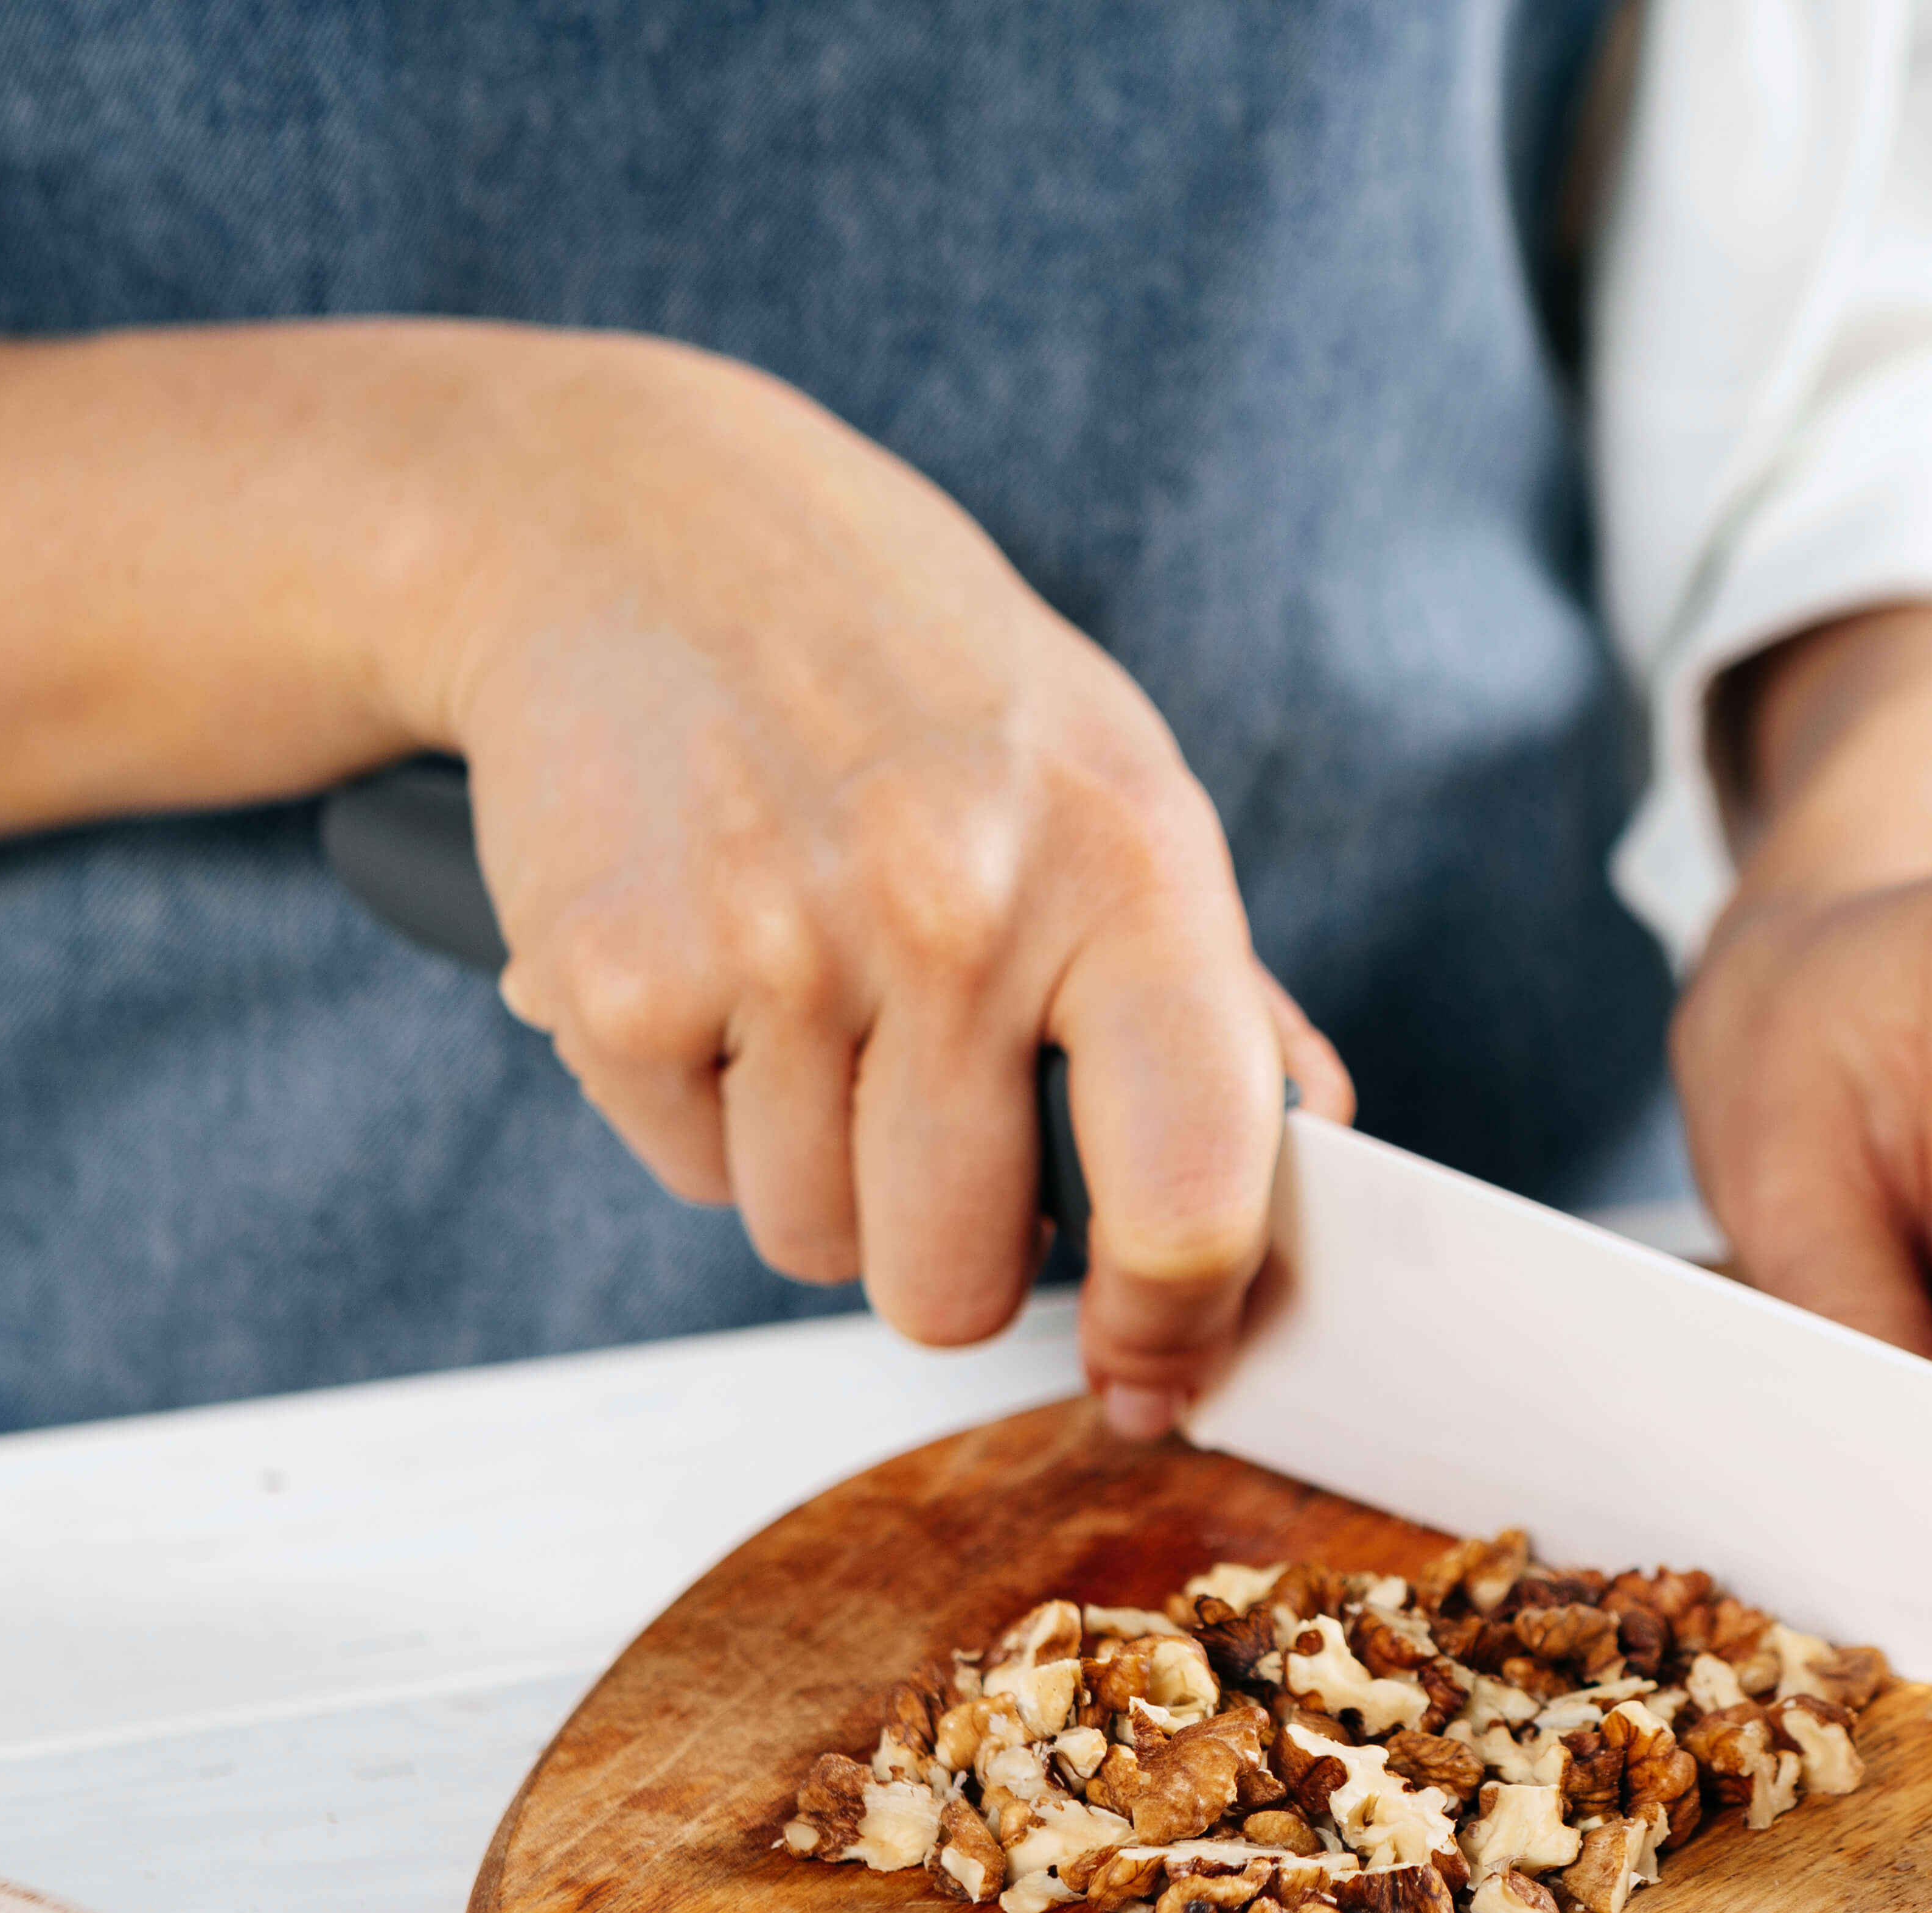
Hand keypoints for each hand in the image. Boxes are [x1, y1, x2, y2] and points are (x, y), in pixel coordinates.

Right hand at [423, 338, 1349, 1426]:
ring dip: (818, 1168)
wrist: (633, 523)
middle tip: (929, 1111)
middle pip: (958, 1283)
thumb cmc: (906, 675)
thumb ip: (1219, 997)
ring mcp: (779, 941)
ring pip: (816, 1244)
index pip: (1194, 1189)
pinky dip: (702, 1108)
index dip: (1177, 1326)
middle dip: (949, 1248)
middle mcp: (958, 903)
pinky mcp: (617, 976)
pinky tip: (716, 963)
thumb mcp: (1112, 784)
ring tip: (813, 994)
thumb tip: (1314, 1167)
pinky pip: (693, 1174)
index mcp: (1126, 866)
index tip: (1154, 1369)